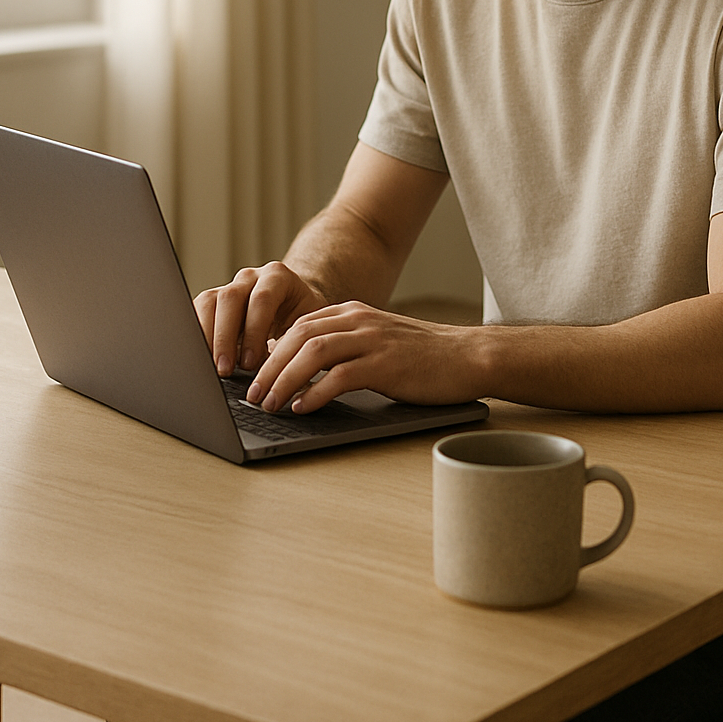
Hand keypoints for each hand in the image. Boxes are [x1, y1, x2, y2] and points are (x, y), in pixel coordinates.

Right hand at [194, 261, 328, 376]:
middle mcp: (251, 278)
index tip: (249, 362)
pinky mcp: (213, 300)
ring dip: (206, 337)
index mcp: (278, 277)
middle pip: (230, 298)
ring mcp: (229, 286)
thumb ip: (293, 343)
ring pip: (208, 302)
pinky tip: (199, 357)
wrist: (294, 303)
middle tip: (225, 369)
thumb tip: (278, 374)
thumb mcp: (306, 327)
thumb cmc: (303, 318)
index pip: (262, 299)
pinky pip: (197, 311)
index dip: (254, 331)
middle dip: (225, 337)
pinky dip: (196, 335)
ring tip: (209, 366)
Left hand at [245, 303, 484, 412]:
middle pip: (298, 336)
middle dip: (269, 367)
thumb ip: (341, 344)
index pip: (299, 325)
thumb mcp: (376, 340)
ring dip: (284, 380)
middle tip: (253, 395)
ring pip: (313, 353)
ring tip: (270, 404)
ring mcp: (373, 340)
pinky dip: (315, 393)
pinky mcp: (387, 364)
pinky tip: (303, 408)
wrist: (468, 356)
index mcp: (354, 312)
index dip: (270, 350)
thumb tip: (294, 361)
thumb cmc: (422, 356)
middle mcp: (359, 320)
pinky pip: (340, 377)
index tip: (254, 376)